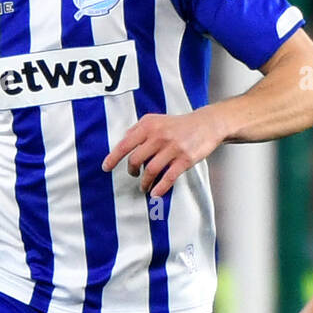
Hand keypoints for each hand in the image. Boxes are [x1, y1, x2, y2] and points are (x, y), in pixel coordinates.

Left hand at [102, 108, 226, 196]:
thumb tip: (121, 144)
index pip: (125, 144)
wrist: (206, 124)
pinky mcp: (185, 159)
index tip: (106, 168)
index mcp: (149, 126)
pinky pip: (168, 178)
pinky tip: (155, 193)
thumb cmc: (178, 125)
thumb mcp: (156, 120)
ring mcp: (173, 148)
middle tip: (133, 175)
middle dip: (131, 171)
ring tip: (144, 187)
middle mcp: (159, 136)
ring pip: (150, 171)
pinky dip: (159, 188)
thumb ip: (138, 130)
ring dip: (144, 182)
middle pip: (136, 160)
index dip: (113, 158)